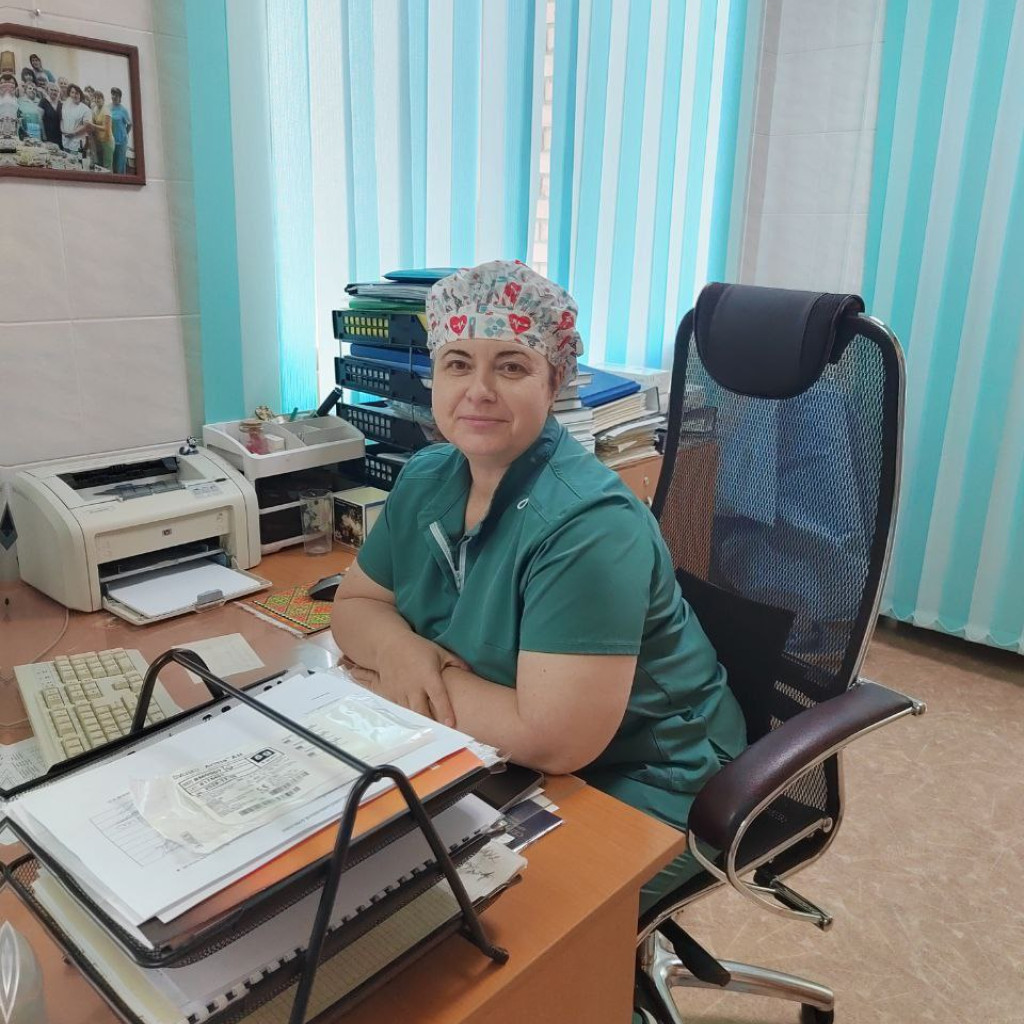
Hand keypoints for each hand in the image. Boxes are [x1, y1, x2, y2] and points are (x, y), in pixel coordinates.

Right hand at [343, 635, 466, 725]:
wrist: (389, 645)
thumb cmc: (417, 648)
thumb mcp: (439, 652)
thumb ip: (456, 663)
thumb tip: (473, 672)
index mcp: (428, 676)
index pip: (438, 697)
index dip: (445, 712)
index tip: (451, 724)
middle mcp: (414, 686)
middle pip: (422, 710)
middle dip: (431, 723)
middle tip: (441, 735)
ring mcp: (401, 691)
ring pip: (411, 712)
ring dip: (420, 722)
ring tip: (430, 734)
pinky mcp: (392, 694)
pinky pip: (401, 709)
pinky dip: (409, 716)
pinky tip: (415, 724)